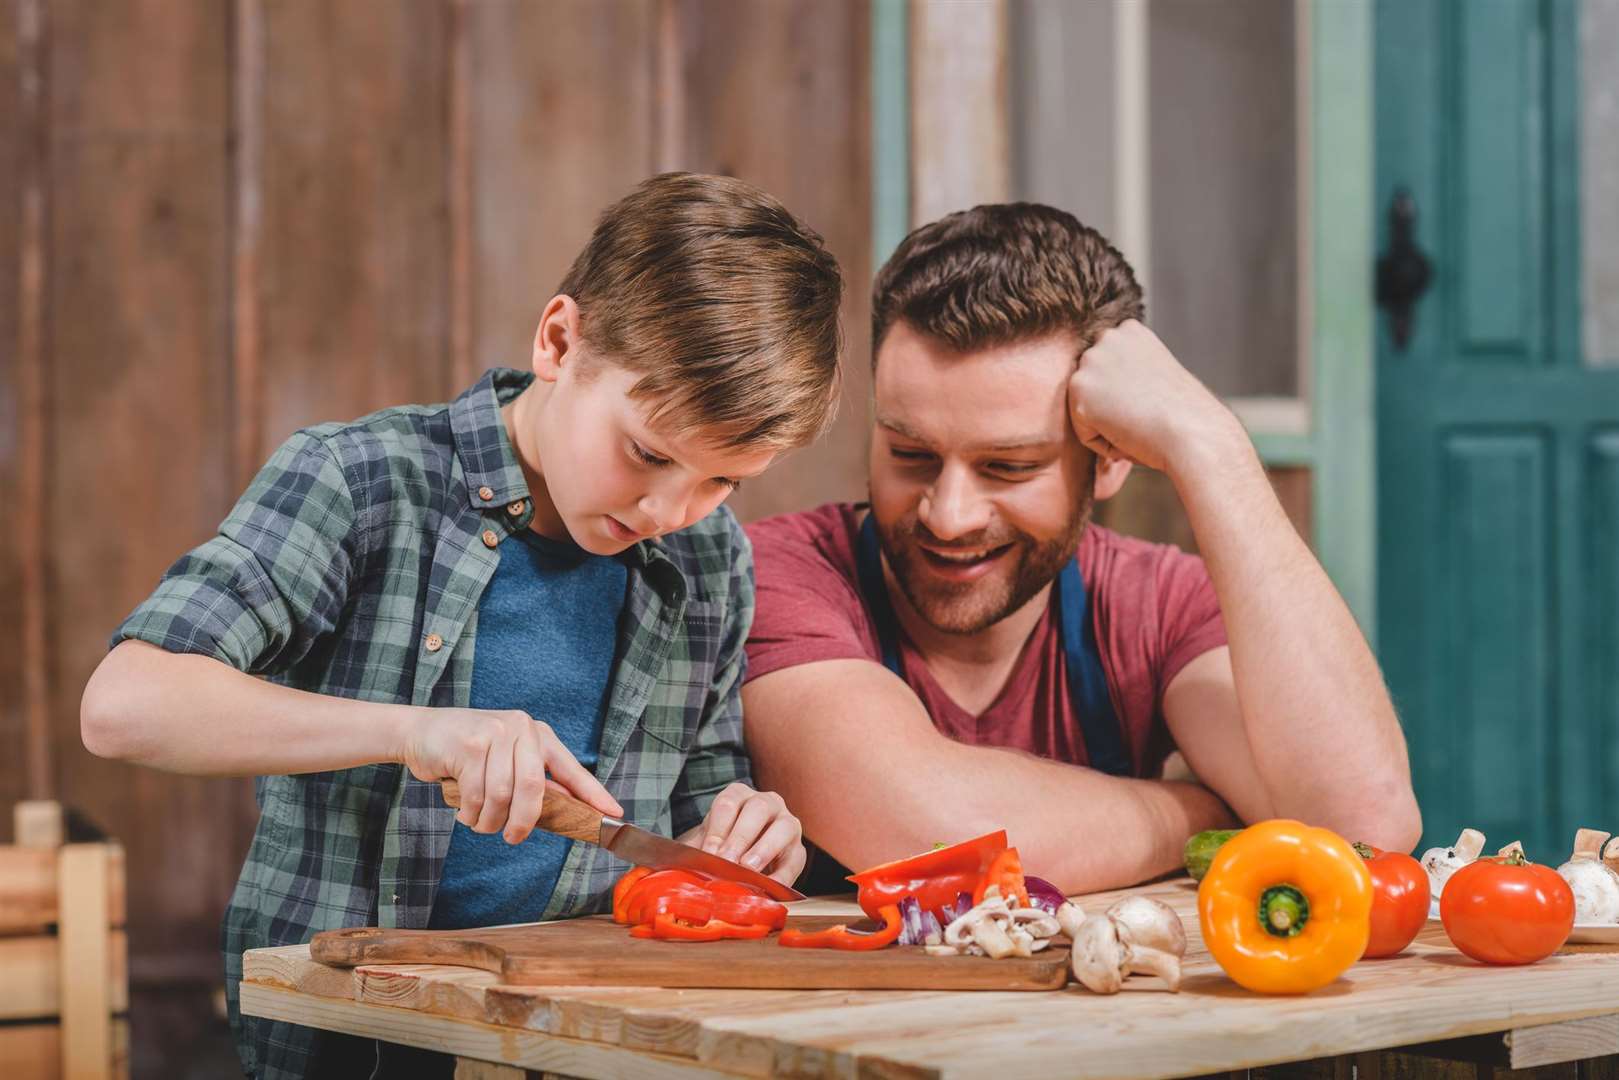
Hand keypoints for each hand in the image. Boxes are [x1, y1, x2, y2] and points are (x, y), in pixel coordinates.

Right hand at [397, 707, 623, 844]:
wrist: (423, 731)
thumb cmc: (468, 752)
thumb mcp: (506, 759)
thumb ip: (533, 781)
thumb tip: (567, 812)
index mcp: (538, 735)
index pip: (572, 769)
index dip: (594, 794)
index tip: (614, 815)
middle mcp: (522, 729)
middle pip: (533, 788)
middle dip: (523, 822)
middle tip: (512, 838)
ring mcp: (496, 733)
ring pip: (502, 795)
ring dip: (489, 820)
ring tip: (479, 821)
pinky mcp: (470, 744)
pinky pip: (477, 794)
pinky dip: (471, 813)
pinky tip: (465, 811)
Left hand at [690, 783, 806, 885]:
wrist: (738, 862)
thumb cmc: (720, 848)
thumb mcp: (706, 843)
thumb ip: (697, 850)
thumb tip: (684, 865)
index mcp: (739, 795)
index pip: (729, 803)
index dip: (718, 828)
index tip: (709, 853)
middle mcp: (767, 802)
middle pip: (758, 809)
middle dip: (741, 836)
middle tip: (727, 860)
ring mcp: (787, 824)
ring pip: (783, 828)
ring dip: (765, 849)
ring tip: (749, 868)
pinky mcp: (798, 850)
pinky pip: (795, 860)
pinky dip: (781, 876)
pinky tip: (767, 889)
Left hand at [1068, 320, 1244, 476]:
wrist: (1191, 431)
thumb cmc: (1183, 414)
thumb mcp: (1157, 375)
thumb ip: (1130, 371)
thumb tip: (1109, 390)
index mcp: (1129, 330)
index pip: (1110, 371)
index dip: (1131, 395)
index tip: (1152, 400)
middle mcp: (1107, 338)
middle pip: (1095, 388)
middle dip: (1115, 408)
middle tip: (1145, 415)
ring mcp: (1090, 362)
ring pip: (1087, 409)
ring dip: (1109, 424)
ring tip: (1139, 423)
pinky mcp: (1078, 390)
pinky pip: (1085, 432)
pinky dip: (1105, 443)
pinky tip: (1130, 435)